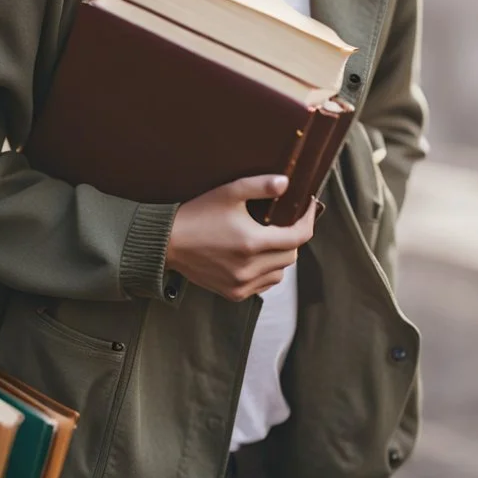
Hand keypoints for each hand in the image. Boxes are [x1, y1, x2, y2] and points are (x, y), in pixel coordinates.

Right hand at [165, 175, 316, 301]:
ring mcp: (242, 284)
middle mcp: (249, 268)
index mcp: (252, 243)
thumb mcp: (229, 192)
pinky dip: (267, 271)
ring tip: (270, 238)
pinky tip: (257, 256)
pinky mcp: (234, 294)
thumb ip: (260, 186)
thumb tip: (286, 183)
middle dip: (293, 237)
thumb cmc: (198, 213)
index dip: (308, 220)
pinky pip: (264, 285)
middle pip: (291, 255)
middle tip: (285, 220)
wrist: (168, 242)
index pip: (298, 237)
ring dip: (282, 256)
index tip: (309, 205)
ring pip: (280, 273)